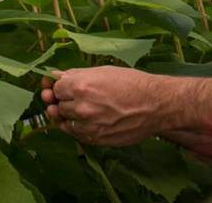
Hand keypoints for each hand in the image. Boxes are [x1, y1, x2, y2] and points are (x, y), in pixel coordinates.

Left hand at [40, 65, 163, 145]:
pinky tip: (90, 120)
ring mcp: (88, 127)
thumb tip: (56, 76)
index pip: (56, 87)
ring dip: (71, 115)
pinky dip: (79, 127)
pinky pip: (76, 135)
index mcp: (81, 86)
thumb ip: (77, 74)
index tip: (69, 85)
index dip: (62, 86)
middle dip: (66, 100)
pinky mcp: (95, 140)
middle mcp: (81, 107)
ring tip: (86, 108)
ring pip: (65, 122)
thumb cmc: (132, 83)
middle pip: (58, 105)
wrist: (155, 104)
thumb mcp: (104, 71)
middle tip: (80, 96)